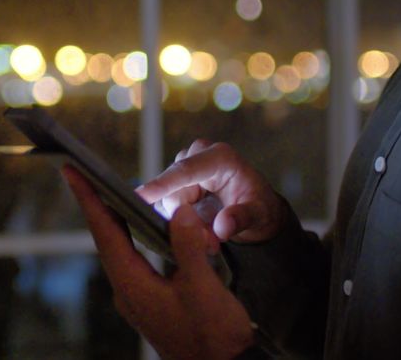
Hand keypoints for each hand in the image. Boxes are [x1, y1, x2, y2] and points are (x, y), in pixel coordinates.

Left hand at [62, 165, 254, 359]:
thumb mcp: (204, 288)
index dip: (89, 200)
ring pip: (122, 250)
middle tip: (84, 173)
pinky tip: (143, 227)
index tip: (72, 173)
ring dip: (116, 221)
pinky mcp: (152, 302)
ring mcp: (139, 298)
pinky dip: (135, 238)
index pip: (105, 233)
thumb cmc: (214, 335)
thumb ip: (189, 248)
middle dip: (97, 205)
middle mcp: (129, 291)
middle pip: (108, 239)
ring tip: (108, 192)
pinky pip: (137, 261)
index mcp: (133, 286)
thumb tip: (179, 212)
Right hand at [137, 140, 288, 243]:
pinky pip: (165, 207)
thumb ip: (242, 218)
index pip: (185, 171)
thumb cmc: (258, 207)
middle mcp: (197, 156)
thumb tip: (222, 227)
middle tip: (210, 243)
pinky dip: (180, 224)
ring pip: (167, 202)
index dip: (162, 184)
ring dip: (184, 225)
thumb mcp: (259, 215)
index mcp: (219, 157)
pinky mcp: (174, 183)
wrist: (253, 209)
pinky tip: (200, 231)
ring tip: (211, 239)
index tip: (141, 196)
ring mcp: (183, 168)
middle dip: (185, 222)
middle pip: (173, 192)